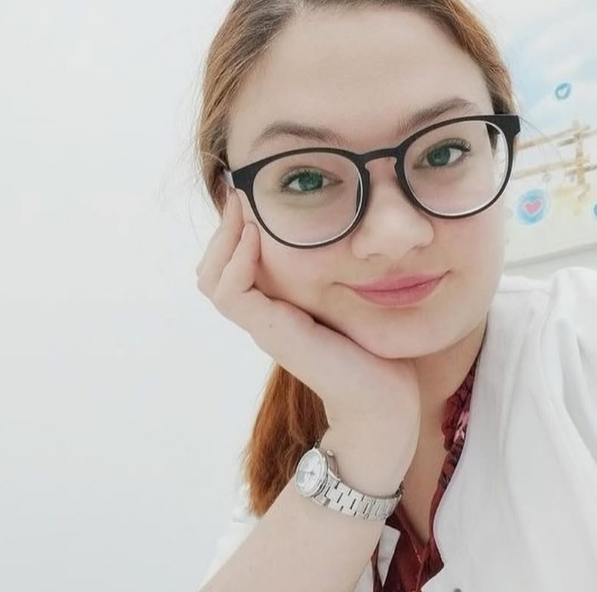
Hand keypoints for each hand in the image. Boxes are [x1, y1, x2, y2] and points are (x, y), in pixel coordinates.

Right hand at [197, 191, 420, 468]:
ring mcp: (265, 326)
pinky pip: (232, 293)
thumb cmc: (377, 354)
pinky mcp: (273, 333)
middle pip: (212, 269)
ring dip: (224, 237)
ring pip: (212, 278)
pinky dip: (238, 260)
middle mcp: (265, 316)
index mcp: (278, 308)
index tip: (254, 194)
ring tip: (244, 207)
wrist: (384, 404)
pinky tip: (256, 236)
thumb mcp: (355, 300)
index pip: (231, 264)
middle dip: (223, 227)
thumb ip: (342, 273)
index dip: (235, 229)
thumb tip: (356, 230)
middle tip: (242, 193)